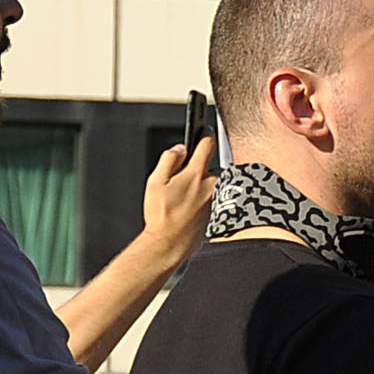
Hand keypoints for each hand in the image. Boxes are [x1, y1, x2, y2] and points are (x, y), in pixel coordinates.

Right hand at [139, 136, 218, 274]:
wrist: (169, 243)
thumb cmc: (160, 215)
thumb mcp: (155, 182)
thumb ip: (169, 160)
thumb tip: (180, 148)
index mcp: (195, 175)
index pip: (207, 144)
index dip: (205, 134)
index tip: (205, 129)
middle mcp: (211, 185)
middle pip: (210, 166)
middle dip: (199, 168)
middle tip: (182, 179)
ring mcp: (216, 199)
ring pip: (213, 183)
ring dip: (202, 185)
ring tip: (183, 198)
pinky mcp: (218, 212)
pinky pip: (213, 198)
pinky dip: (203, 199)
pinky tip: (189, 209)